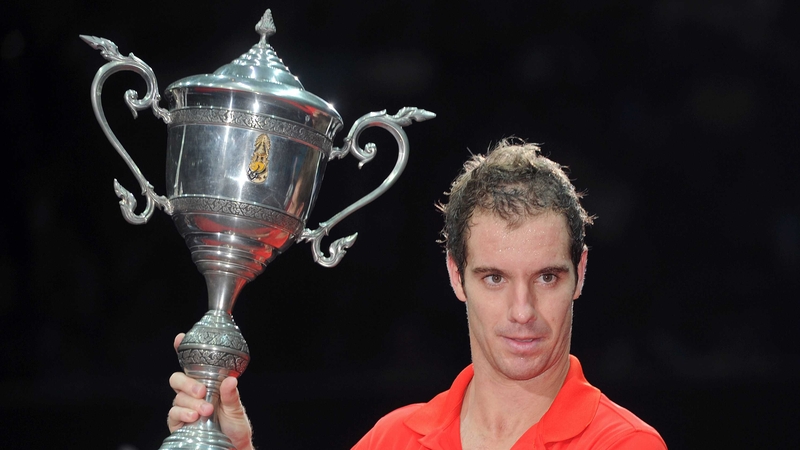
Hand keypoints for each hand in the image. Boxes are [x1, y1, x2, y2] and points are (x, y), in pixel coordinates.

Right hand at [167, 333, 253, 449]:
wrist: (233, 448)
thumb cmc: (236, 427)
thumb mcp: (237, 410)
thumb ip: (232, 396)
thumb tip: (230, 381)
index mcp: (207, 384)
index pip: (192, 365)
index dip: (183, 349)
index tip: (180, 338)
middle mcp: (193, 394)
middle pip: (178, 379)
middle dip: (188, 383)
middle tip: (202, 391)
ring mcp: (185, 408)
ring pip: (177, 397)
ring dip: (191, 402)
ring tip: (205, 411)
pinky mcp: (179, 423)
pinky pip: (173, 413)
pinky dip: (182, 413)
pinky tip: (193, 417)